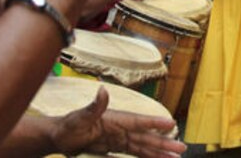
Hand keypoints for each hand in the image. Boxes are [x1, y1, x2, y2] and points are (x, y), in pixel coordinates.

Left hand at [47, 86, 184, 157]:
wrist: (58, 138)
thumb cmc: (67, 126)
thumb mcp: (79, 117)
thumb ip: (93, 106)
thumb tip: (103, 90)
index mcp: (115, 119)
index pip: (138, 122)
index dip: (154, 123)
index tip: (171, 124)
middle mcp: (120, 128)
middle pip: (146, 137)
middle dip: (163, 143)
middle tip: (181, 148)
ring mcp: (118, 138)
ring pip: (143, 146)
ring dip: (159, 152)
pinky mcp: (114, 148)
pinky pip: (134, 152)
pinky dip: (147, 156)